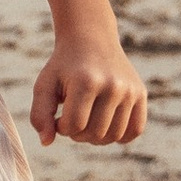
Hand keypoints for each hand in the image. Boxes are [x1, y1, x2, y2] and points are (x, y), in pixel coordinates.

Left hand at [30, 33, 147, 147]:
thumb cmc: (64, 66)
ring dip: (97, 137)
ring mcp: (130, 89)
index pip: (73, 126)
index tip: (59, 115)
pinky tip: (106, 124)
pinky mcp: (141, 93)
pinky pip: (135, 130)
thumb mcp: (45, 85)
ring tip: (87, 121)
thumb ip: (39, 114)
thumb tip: (46, 142)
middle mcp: (113, 85)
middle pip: (95, 134)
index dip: (61, 127)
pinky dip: (120, 136)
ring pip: (114, 136)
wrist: (90, 38)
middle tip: (72, 118)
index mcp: (87, 81)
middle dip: (78, 133)